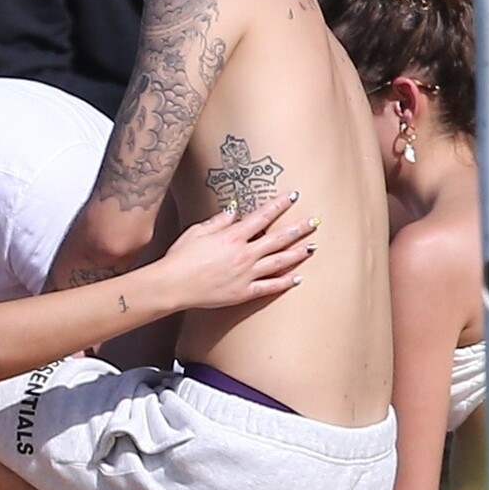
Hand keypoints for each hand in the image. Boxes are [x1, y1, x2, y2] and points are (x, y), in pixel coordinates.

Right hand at [157, 193, 315, 310]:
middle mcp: (244, 254)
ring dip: (298, 253)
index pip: (262, 217)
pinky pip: (270, 287)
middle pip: (278, 239)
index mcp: (233, 236)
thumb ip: (219, 220)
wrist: (173, 285)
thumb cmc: (180, 257)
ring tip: (312, 246)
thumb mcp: (197, 231)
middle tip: (315, 221)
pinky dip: (285, 283)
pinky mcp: (244, 292)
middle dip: (298, 228)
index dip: (279, 205)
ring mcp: (246, 274)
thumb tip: (234, 209)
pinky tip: (297, 278)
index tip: (293, 196)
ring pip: (279, 262)